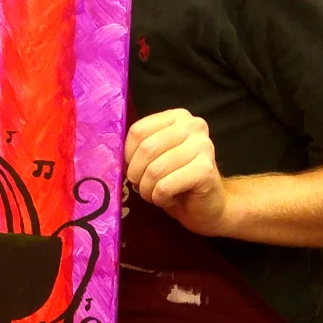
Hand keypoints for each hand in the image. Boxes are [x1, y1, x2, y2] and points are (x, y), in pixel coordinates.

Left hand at [124, 108, 232, 237]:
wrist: (208, 205)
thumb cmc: (176, 180)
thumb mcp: (155, 157)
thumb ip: (140, 147)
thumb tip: (114, 154)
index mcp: (177, 117)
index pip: (138, 130)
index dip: (128, 154)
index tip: (132, 169)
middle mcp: (193, 126)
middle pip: (146, 148)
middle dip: (136, 174)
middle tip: (140, 187)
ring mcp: (203, 146)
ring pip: (155, 169)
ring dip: (147, 189)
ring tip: (154, 194)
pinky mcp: (206, 170)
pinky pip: (165, 186)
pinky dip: (160, 198)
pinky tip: (168, 199)